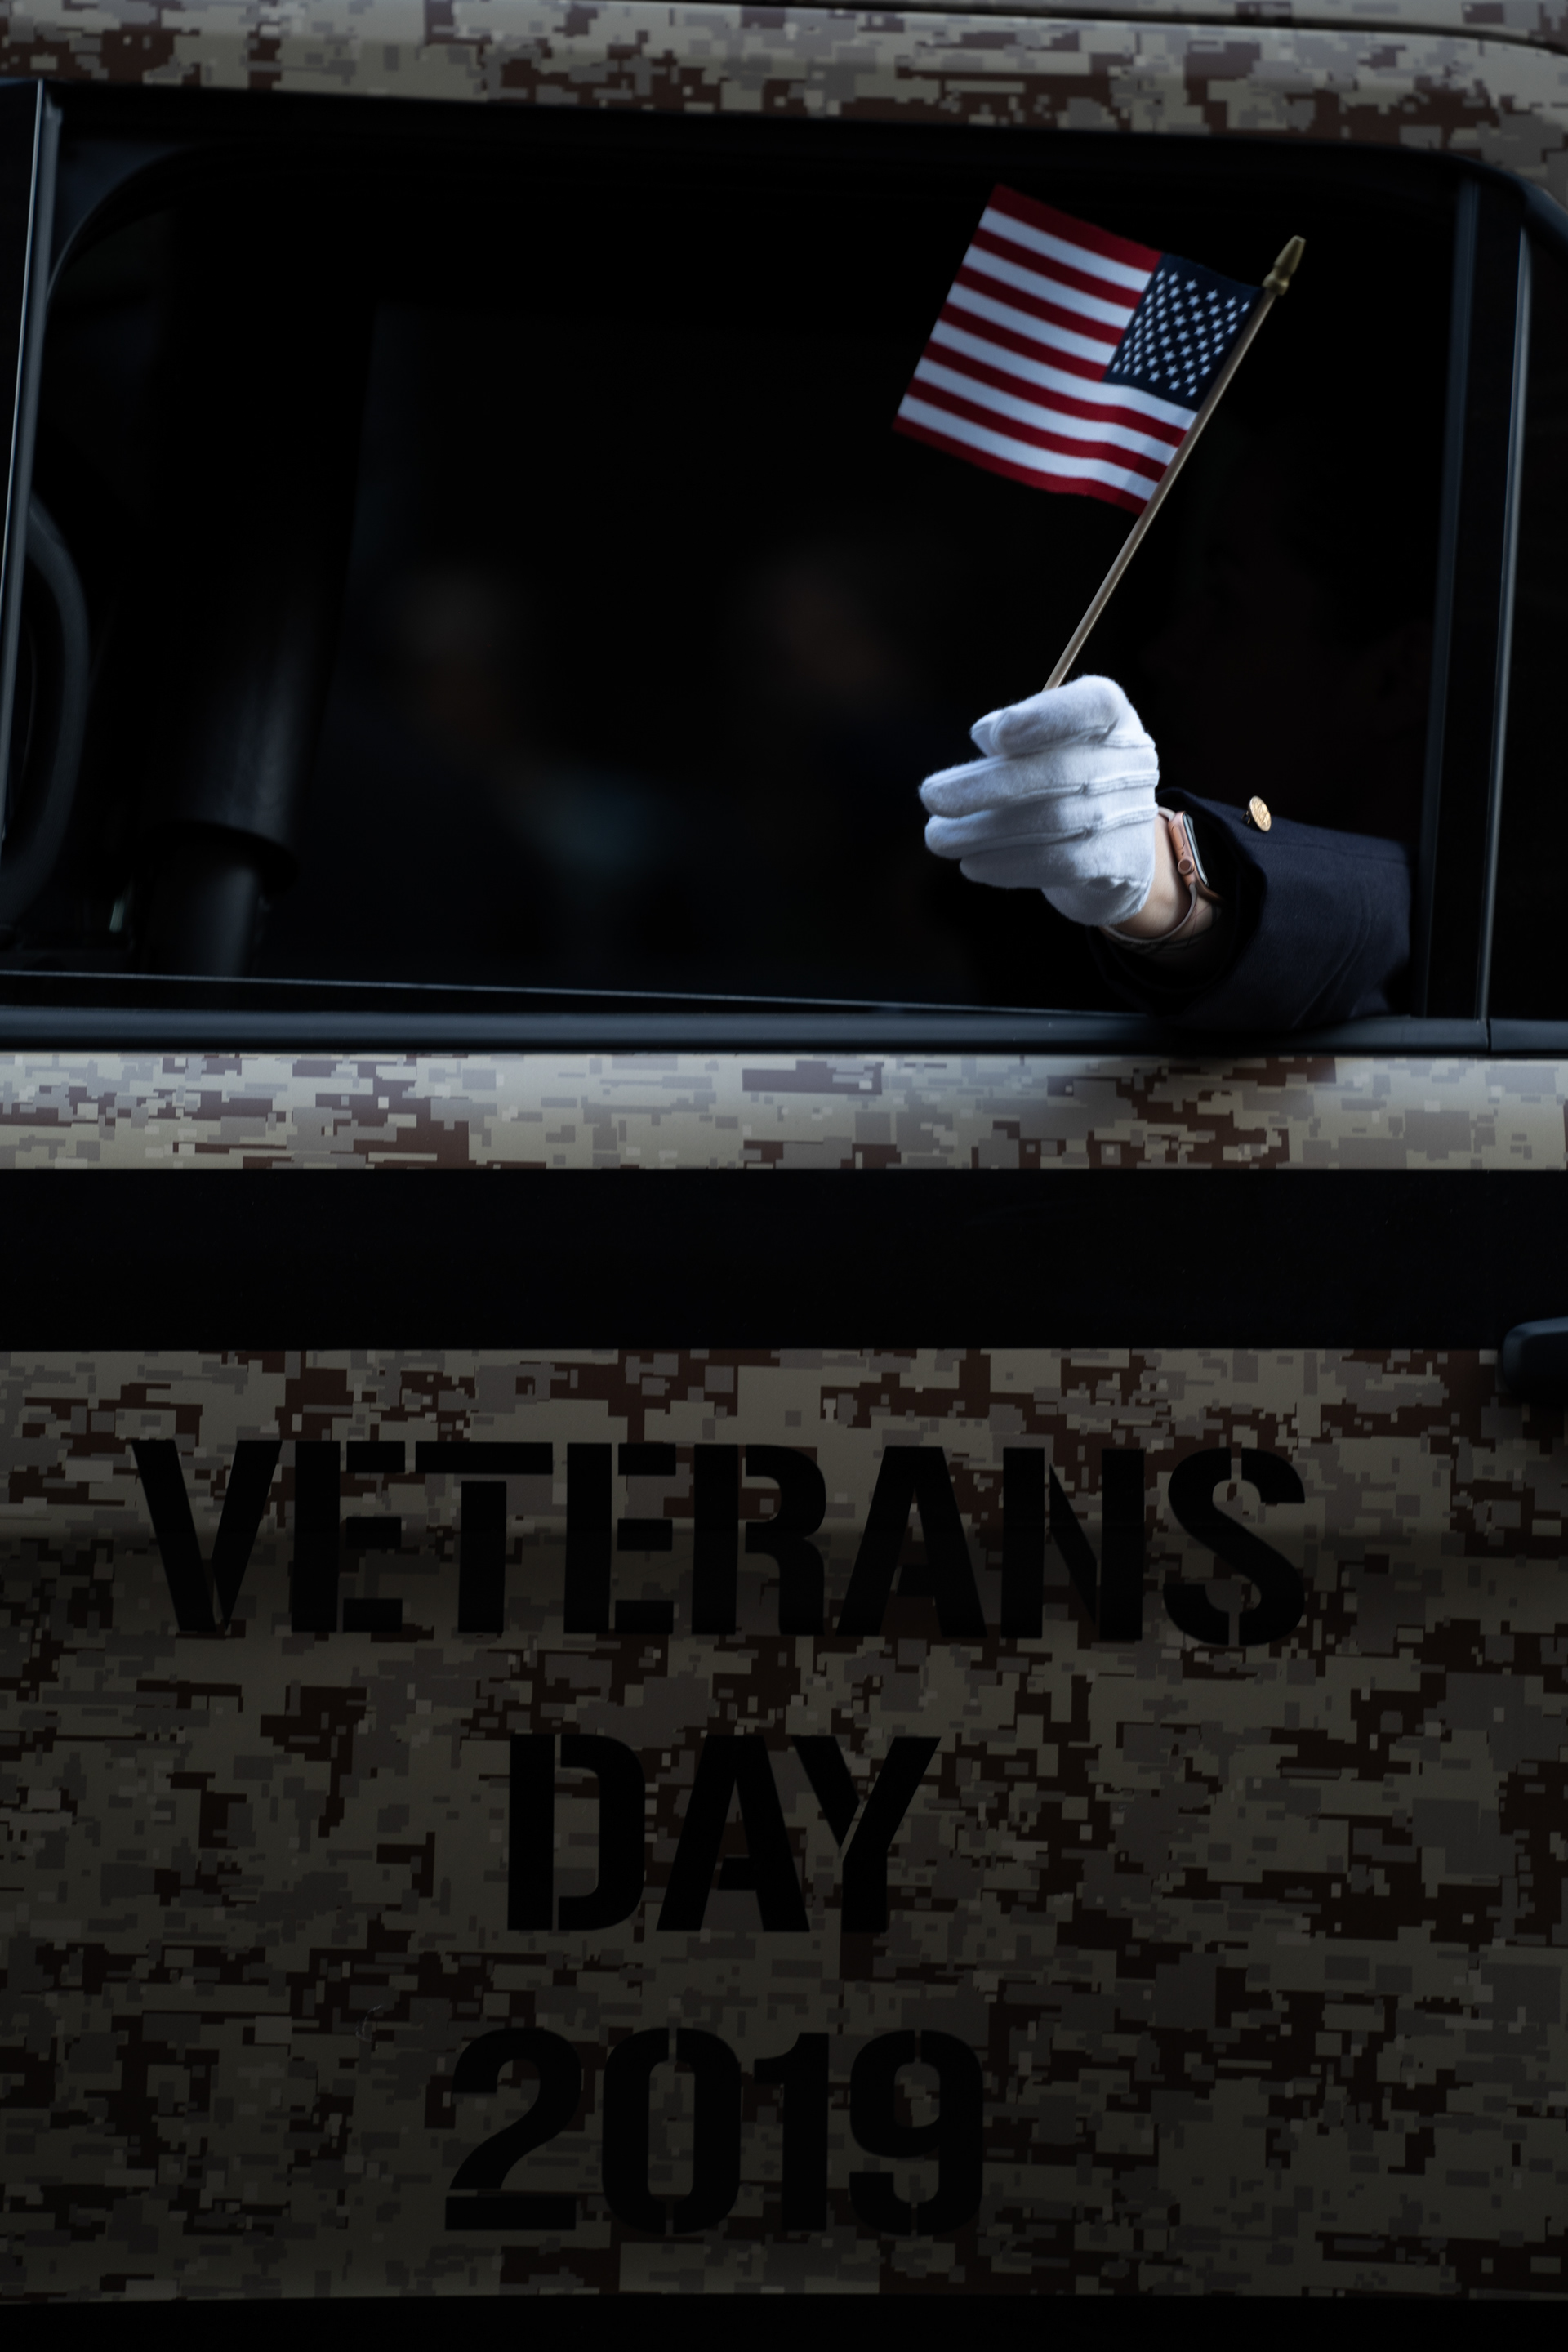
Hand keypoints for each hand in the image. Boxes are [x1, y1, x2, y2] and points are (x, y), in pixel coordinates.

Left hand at [918, 674, 1158, 929]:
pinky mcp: (1123, 862)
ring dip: (986, 832)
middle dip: (987, 786)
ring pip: (1054, 822)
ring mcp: (1133, 812)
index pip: (1095, 704)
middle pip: (1059, 772)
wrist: (1113, 850)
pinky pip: (1062, 865)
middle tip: (930, 796)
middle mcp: (1132, 760)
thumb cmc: (1061, 780)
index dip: (1046, 718)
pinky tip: (971, 864)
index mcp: (1113, 717)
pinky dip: (1010, 865)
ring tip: (937, 838)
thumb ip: (1012, 733)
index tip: (996, 737)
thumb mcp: (1041, 745)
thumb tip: (985, 736)